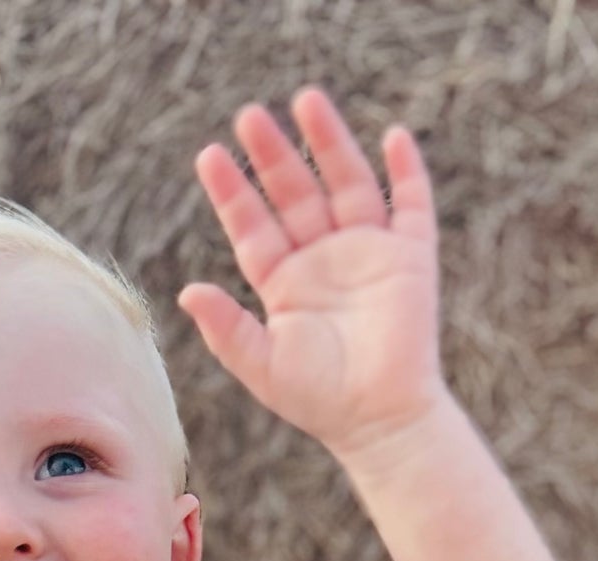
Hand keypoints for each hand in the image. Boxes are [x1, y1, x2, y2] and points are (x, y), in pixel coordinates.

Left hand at [180, 90, 443, 466]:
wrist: (381, 422)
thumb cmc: (320, 401)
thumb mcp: (263, 366)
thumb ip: (226, 330)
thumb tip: (186, 292)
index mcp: (284, 281)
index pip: (252, 225)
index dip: (232, 192)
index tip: (210, 156)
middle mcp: (323, 258)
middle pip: (295, 192)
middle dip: (273, 155)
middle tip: (249, 116)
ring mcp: (368, 253)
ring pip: (346, 182)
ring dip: (329, 142)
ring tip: (306, 99)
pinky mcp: (411, 259)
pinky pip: (411, 204)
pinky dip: (406, 171)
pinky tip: (393, 138)